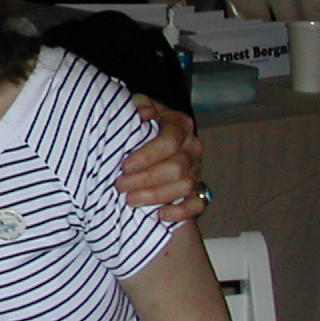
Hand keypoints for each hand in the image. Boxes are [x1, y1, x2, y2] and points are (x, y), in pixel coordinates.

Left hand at [119, 95, 205, 222]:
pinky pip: (198, 204)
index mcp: (179, 124)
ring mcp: (197, 169)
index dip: (147, 156)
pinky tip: (160, 215)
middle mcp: (192, 147)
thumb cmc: (137, 123)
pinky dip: (181, 212)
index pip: (169, 141)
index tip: (124, 166)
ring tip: (130, 200)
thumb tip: (144, 112)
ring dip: (156, 196)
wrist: (145, 139)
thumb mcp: (135, 107)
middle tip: (120, 186)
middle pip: (176, 167)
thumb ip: (139, 105)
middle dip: (146, 179)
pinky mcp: (197, 189)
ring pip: (185, 186)